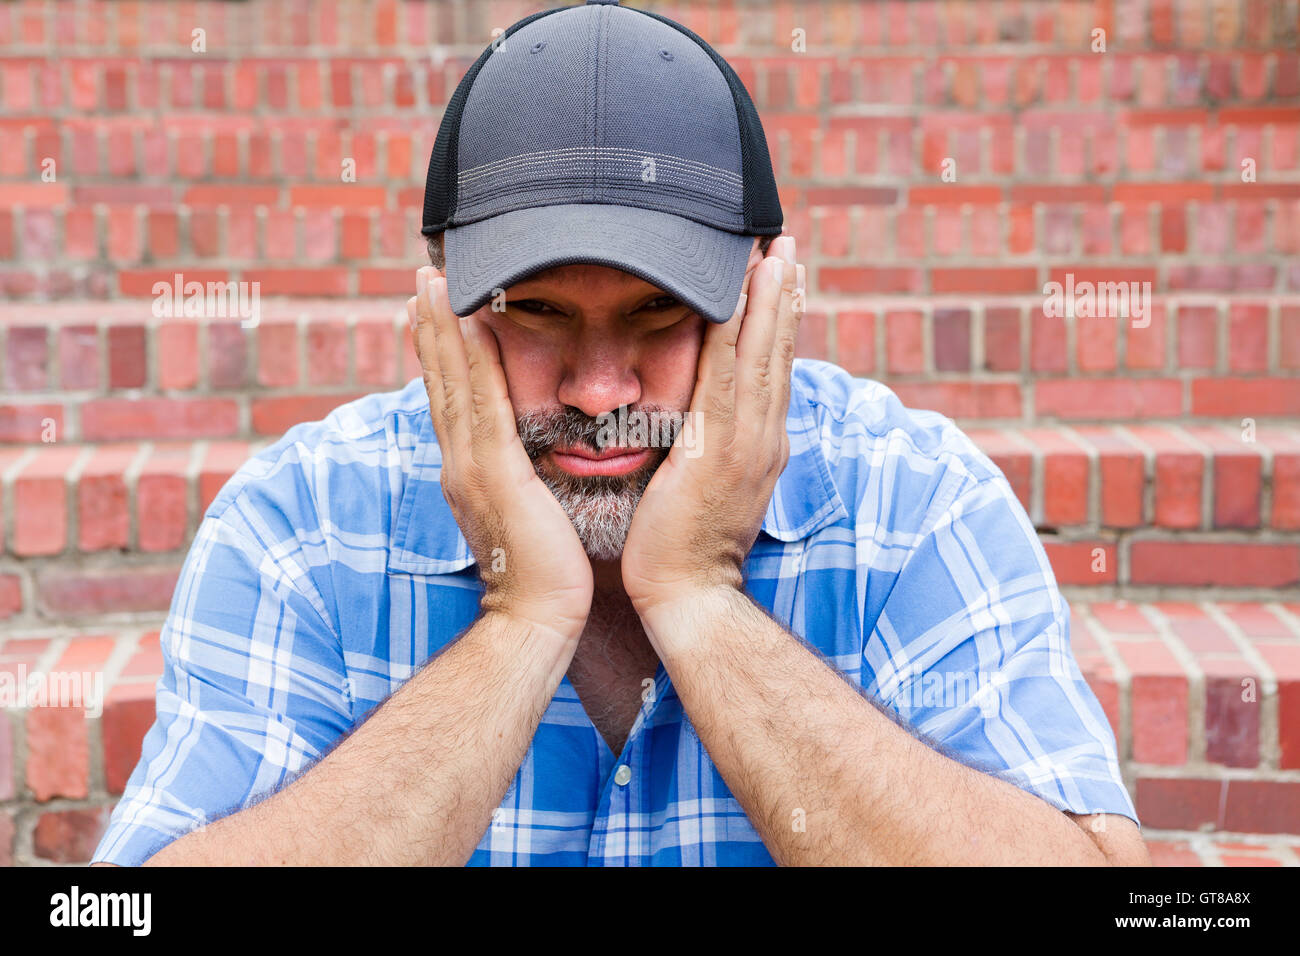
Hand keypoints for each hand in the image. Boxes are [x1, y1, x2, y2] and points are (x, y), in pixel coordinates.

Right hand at [408, 267, 592, 643]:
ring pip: (451, 383)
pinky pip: (480, 402)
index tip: (433, 313)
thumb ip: (525, 486)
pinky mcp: (494, 473)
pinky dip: (469, 359)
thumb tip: (533, 467)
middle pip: (440, 382)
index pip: (452, 401)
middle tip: (423, 278)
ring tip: (432, 281)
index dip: (440, 355)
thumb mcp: (529, 519)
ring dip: (441, 328)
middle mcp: (460, 464)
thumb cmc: (545, 577)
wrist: (537, 620)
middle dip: (430, 328)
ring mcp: (470, 467)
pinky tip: (469, 321)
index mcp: (469, 474)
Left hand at [620, 236, 803, 625]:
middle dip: (785, 295)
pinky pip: (728, 375)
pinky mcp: (720, 448)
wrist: (688, 597)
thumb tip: (700, 433)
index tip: (783, 277)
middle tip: (787, 242)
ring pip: (762, 356)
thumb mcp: (705, 492)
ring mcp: (748, 442)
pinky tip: (738, 293)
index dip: (779, 322)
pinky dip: (737, 330)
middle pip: (777, 353)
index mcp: (760, 446)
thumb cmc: (683, 550)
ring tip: (775, 250)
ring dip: (770, 299)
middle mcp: (764, 438)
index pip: (772, 371)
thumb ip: (709, 454)